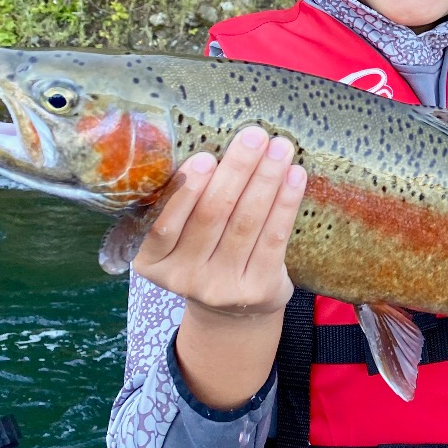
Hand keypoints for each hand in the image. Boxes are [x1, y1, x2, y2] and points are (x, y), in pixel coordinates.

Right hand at [132, 126, 303, 317]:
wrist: (233, 311)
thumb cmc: (204, 254)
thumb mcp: (180, 238)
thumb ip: (185, 204)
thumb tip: (211, 144)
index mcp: (152, 260)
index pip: (164, 223)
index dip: (186, 190)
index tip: (205, 156)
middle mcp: (183, 277)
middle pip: (212, 215)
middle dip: (236, 170)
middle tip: (254, 135)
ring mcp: (221, 287)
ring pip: (246, 222)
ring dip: (266, 179)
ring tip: (280, 148)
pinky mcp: (258, 288)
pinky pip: (274, 237)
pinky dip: (286, 203)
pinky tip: (295, 176)